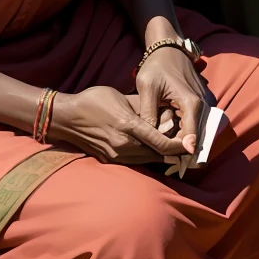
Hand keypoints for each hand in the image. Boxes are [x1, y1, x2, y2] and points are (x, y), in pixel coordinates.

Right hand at [49, 82, 191, 164]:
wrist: (67, 118)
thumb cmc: (95, 101)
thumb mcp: (123, 97)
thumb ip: (145, 108)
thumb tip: (166, 116)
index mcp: (128, 126)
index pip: (161, 142)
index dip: (179, 146)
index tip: (191, 144)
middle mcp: (123, 145)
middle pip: (157, 154)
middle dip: (172, 150)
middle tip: (185, 143)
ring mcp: (116, 155)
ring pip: (148, 160)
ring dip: (160, 154)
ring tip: (173, 146)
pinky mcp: (111, 159)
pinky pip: (135, 161)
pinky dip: (147, 155)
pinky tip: (153, 148)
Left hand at [133, 43, 207, 155]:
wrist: (169, 48)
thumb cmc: (156, 66)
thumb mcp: (147, 88)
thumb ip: (148, 114)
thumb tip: (150, 138)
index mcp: (191, 104)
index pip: (191, 139)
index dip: (179, 152)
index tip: (165, 159)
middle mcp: (204, 105)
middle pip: (197, 138)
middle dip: (181, 148)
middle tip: (163, 157)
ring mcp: (206, 103)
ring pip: (198, 131)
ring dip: (184, 139)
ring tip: (165, 145)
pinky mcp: (204, 102)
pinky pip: (197, 123)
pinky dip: (186, 130)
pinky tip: (171, 132)